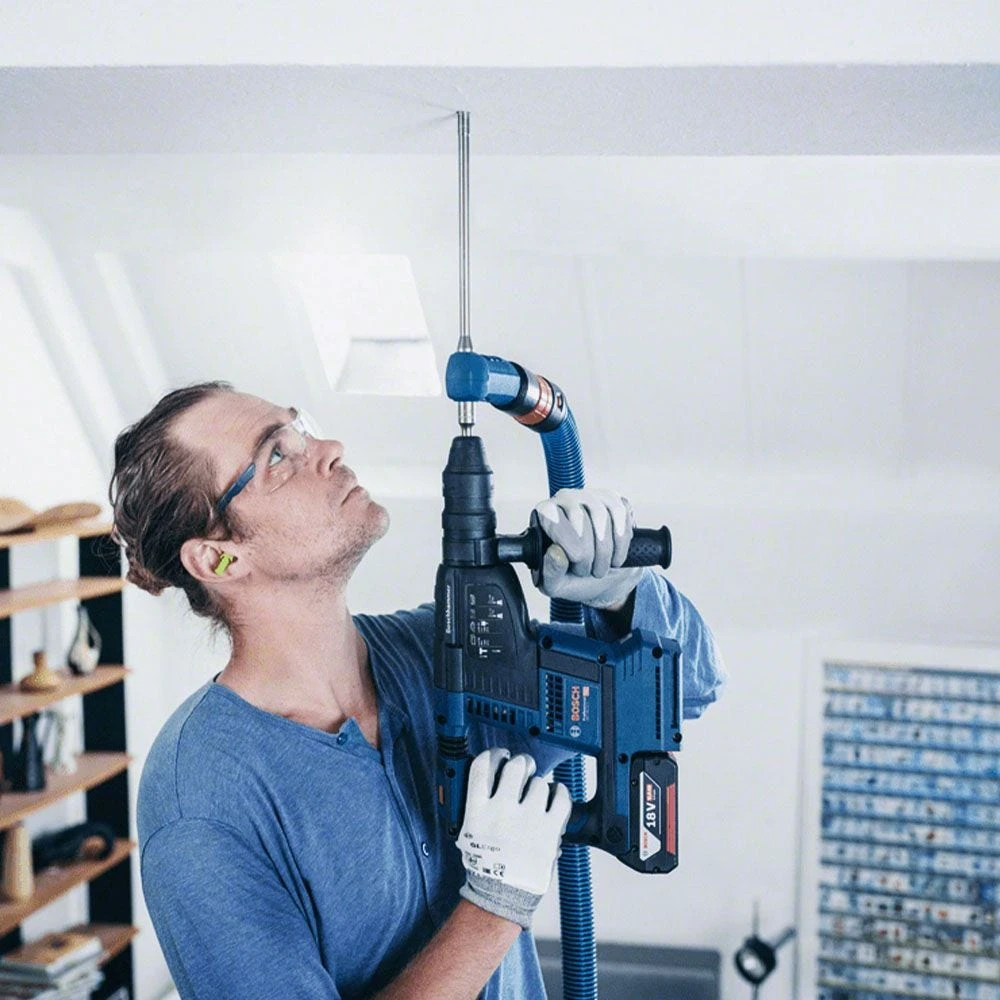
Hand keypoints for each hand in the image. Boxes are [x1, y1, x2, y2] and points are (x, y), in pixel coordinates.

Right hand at [457, 748, 570, 928]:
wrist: (502, 895)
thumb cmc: (486, 865)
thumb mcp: (468, 830)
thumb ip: (477, 803)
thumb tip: (490, 776)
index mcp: (478, 810)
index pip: (482, 765)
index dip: (494, 755)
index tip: (500, 756)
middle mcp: (502, 810)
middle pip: (515, 767)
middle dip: (521, 764)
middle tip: (523, 770)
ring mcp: (528, 819)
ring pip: (539, 782)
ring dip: (539, 785)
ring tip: (536, 796)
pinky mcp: (550, 829)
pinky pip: (561, 797)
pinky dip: (560, 792)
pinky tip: (555, 795)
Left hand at [532, 488, 642, 610]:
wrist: (605, 579)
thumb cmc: (574, 578)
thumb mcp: (556, 585)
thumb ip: (550, 572)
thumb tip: (555, 552)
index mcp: (545, 515)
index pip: (553, 516)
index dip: (567, 541)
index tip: (576, 561)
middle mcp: (565, 499)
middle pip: (579, 517)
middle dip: (588, 552)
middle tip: (589, 571)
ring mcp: (590, 496)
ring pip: (602, 515)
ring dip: (606, 549)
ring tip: (602, 567)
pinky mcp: (613, 499)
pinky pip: (621, 513)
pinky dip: (622, 540)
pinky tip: (616, 553)